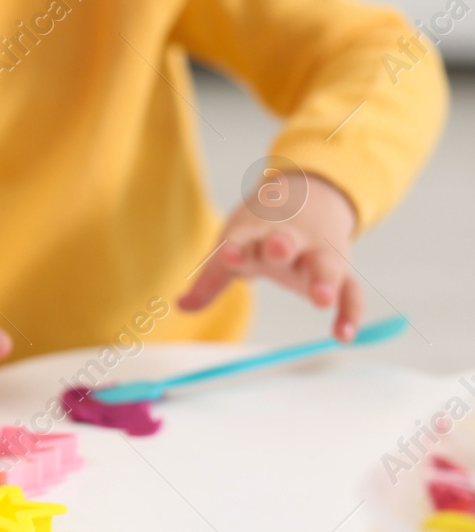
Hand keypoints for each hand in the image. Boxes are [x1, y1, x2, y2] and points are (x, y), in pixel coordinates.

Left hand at [179, 172, 363, 339]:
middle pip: (285, 242)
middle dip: (280, 245)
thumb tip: (182, 306)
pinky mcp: (339, 268)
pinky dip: (350, 310)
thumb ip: (211, 279)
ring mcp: (317, 252)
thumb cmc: (262, 231)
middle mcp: (289, 239)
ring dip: (323, 278)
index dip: (235, 247)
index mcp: (256, 233)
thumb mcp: (235, 246)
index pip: (243, 239)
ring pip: (324, 262)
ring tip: (322, 299)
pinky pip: (350, 288)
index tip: (227, 253)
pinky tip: (344, 335)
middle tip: (277, 249)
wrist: (309, 195)